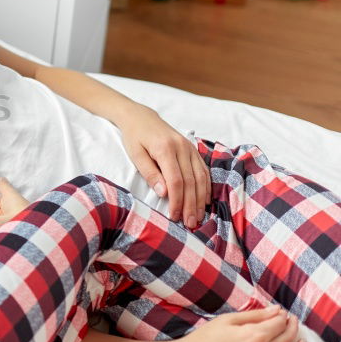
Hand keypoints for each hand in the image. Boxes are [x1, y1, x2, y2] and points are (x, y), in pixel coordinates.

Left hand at [117, 105, 211, 228]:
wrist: (141, 117)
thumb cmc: (135, 137)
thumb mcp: (135, 154)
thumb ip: (150, 173)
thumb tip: (163, 193)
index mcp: (166, 149)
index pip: (176, 181)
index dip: (177, 201)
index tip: (174, 217)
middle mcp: (182, 148)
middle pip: (191, 182)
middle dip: (191, 205)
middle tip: (190, 224)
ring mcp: (190, 148)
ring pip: (201, 177)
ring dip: (200, 199)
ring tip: (198, 217)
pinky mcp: (193, 149)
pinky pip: (203, 170)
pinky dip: (206, 187)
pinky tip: (204, 201)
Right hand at [160, 307, 315, 341]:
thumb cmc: (203, 340)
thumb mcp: (226, 321)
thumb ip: (254, 315)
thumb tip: (277, 310)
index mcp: (254, 335)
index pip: (279, 324)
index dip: (283, 317)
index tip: (283, 314)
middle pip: (288, 339)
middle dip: (293, 329)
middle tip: (292, 324)